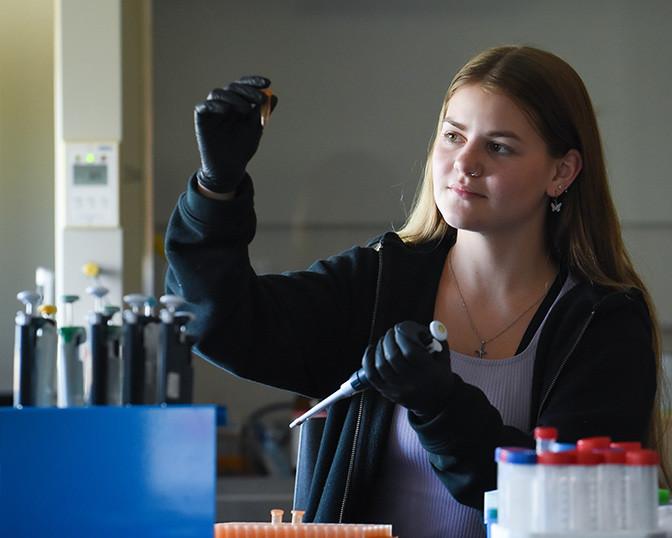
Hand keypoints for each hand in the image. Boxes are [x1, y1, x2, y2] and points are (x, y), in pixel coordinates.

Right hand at [194, 75, 277, 192]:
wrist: (230, 168)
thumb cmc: (243, 148)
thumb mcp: (256, 128)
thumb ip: (263, 112)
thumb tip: (273, 96)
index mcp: (237, 103)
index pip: (243, 86)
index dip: (253, 82)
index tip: (267, 83)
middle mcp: (224, 104)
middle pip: (232, 88)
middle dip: (247, 90)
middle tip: (260, 98)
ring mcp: (212, 110)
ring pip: (218, 93)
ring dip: (233, 98)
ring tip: (246, 110)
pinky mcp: (201, 119)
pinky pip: (203, 106)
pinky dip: (215, 105)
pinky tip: (227, 110)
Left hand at [362, 320, 453, 416]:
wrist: (437, 402)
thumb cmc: (439, 376)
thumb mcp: (443, 356)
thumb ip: (435, 338)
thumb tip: (419, 326)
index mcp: (428, 372)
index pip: (410, 350)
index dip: (402, 335)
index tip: (400, 328)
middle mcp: (412, 382)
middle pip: (393, 356)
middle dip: (389, 339)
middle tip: (391, 333)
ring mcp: (398, 389)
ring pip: (381, 365)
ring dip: (379, 347)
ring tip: (384, 341)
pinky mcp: (388, 393)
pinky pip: (371, 376)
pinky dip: (368, 360)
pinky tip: (372, 350)